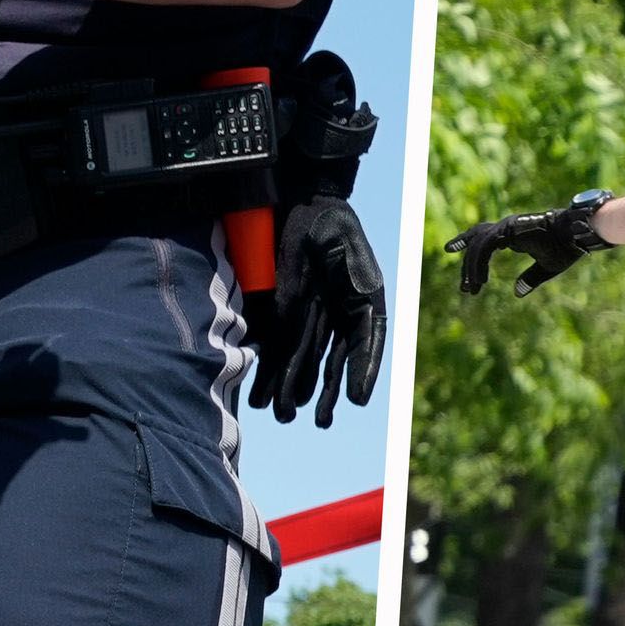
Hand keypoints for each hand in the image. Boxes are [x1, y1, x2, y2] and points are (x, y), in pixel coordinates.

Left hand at [252, 196, 387, 428]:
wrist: (299, 203)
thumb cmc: (333, 227)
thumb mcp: (353, 258)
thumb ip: (355, 295)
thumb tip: (360, 335)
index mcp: (360, 307)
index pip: (364, 347)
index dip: (362, 373)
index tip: (356, 399)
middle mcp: (334, 318)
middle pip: (328, 363)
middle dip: (321, 395)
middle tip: (318, 423)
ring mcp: (307, 317)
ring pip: (300, 360)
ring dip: (290, 389)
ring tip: (282, 416)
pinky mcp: (279, 311)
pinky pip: (275, 345)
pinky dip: (267, 369)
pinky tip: (260, 393)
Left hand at [445, 195, 612, 296]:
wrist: (578, 234)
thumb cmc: (567, 248)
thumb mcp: (546, 268)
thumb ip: (530, 279)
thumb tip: (516, 292)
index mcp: (513, 233)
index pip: (484, 238)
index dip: (471, 251)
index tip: (463, 270)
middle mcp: (506, 226)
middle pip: (476, 240)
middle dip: (467, 264)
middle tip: (463, 287)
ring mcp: (506, 226)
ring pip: (478, 246)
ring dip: (471, 268)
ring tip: (470, 289)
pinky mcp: (508, 231)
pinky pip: (485, 247)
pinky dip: (479, 264)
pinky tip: (480, 282)